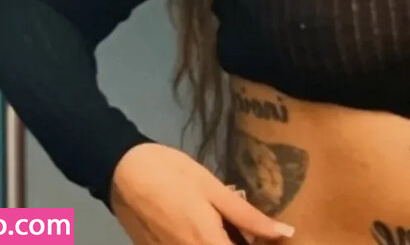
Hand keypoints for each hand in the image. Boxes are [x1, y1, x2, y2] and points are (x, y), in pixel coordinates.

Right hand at [110, 142, 295, 244]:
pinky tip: (208, 228)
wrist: (124, 172)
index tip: (274, 242)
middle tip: (249, 232)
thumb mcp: (214, 189)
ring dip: (222, 242)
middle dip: (238, 243)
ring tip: (231, 229)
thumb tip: (285, 233)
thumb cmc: (174, 174)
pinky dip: (204, 242)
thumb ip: (248, 216)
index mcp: (207, 244)